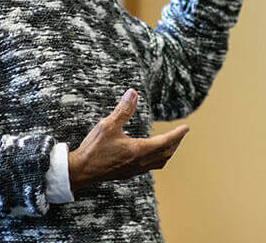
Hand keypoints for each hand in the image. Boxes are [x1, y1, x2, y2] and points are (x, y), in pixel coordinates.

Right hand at [67, 89, 188, 191]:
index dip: (177, 134)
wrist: (79, 171)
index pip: (166, 142)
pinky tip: (151, 153)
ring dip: (167, 152)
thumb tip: (133, 93)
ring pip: (159, 162)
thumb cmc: (93, 149)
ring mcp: (134, 170)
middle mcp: (140, 162)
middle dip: (175, 143)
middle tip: (180, 133)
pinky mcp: (127, 173)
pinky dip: (157, 158)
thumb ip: (123, 110)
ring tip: (170, 143)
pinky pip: (149, 167)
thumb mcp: (108, 125)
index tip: (186, 127)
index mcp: (138, 150)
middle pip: (166, 153)